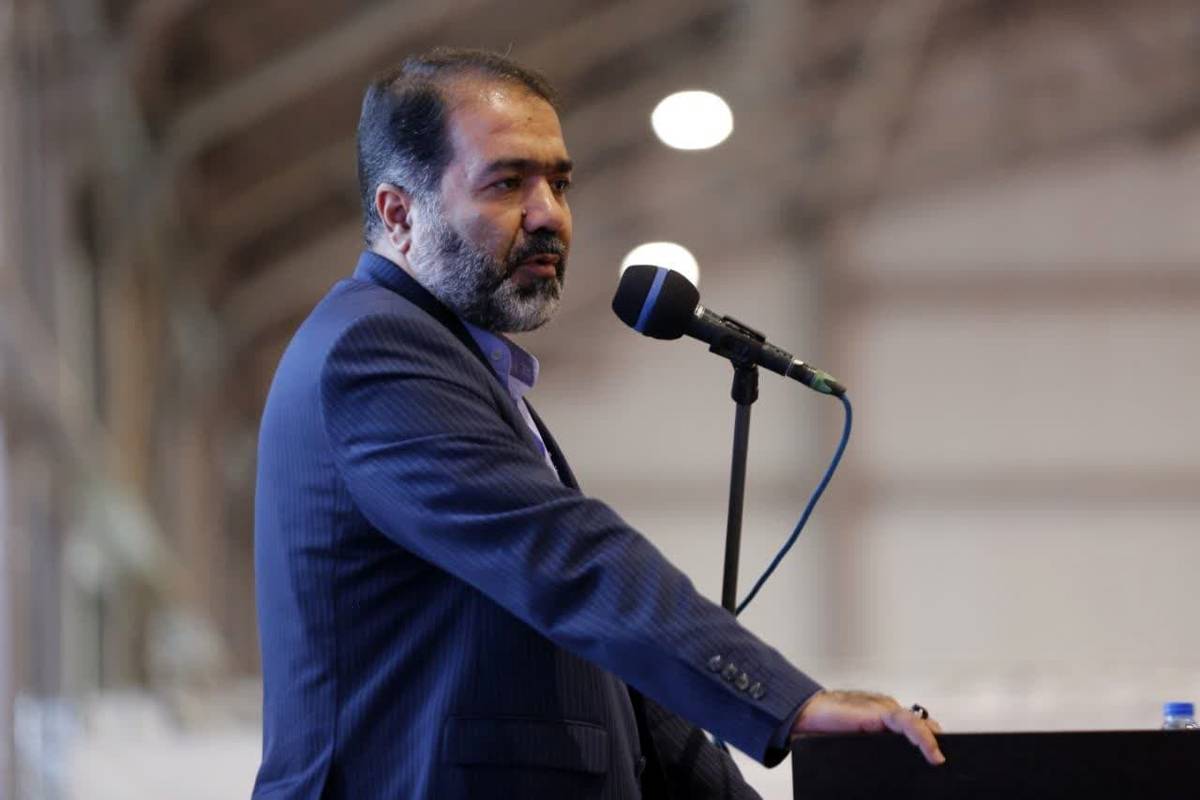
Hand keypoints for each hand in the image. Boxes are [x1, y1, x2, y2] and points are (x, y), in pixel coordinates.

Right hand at [789, 689, 945, 764]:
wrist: (807, 713)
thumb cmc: (826, 727)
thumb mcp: (856, 743)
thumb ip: (874, 747)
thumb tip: (888, 775)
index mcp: (882, 721)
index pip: (913, 728)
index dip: (926, 742)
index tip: (937, 759)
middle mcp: (887, 712)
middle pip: (919, 725)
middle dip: (932, 742)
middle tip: (941, 762)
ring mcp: (885, 710)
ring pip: (918, 723)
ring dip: (931, 742)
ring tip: (939, 760)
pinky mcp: (881, 712)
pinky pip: (909, 722)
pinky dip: (922, 737)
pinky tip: (932, 753)